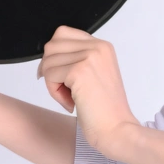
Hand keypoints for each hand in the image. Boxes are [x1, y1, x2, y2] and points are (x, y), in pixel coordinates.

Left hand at [37, 26, 138, 154]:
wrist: (116, 130)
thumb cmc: (104, 111)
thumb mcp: (94, 74)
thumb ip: (77, 59)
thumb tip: (47, 57)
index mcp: (103, 46)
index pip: (62, 33)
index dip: (55, 56)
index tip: (60, 77)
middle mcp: (98, 46)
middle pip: (52, 46)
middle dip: (51, 70)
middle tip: (66, 91)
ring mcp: (90, 57)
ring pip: (48, 61)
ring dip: (53, 84)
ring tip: (71, 98)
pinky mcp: (79, 70)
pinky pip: (49, 75)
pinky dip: (54, 92)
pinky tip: (71, 103)